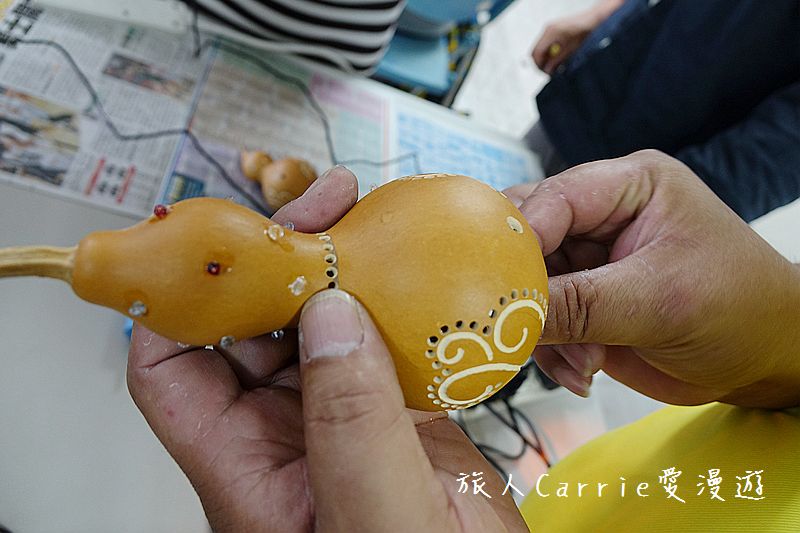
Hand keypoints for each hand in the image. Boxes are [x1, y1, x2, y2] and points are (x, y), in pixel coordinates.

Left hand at [128, 167, 525, 531]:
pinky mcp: (393, 409)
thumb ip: (352, 420)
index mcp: (249, 468)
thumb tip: (330, 315)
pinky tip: (415, 272)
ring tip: (366, 222)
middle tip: (324, 211)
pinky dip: (392, 300)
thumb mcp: (380, 516)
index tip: (222, 245)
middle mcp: (285, 435)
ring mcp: (340, 417)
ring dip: (337, 271)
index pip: (172, 370)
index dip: (181, 301)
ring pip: (316, 324)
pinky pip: (377, 339)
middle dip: (276, 261)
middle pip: (249, 327)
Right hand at [505, 151, 799, 407]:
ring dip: (544, 328)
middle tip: (519, 321)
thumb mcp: (661, 301)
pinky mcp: (583, 300)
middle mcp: (601, 215)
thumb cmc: (737, 309)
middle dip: (526, 285)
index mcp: (629, 185)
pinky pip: (540, 319)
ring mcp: (589, 260)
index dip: (520, 238)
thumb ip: (580, 306)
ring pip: (527, 283)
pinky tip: (584, 372)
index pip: (553, 198)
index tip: (497, 283)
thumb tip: (506, 314)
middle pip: (528, 235)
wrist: (761, 360)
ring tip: (583, 361)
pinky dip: (552, 351)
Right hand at [531, 0, 622, 73]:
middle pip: (536, 50)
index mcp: (551, 33)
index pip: (536, 53)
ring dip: (546, 57)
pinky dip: (550, 51)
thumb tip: (548, 71)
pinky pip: (547, 43)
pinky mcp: (554, 29)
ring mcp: (550, 28)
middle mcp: (548, 29)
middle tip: (550, 71)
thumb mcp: (570, 51)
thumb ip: (556, 61)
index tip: (546, 73)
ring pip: (541, 48)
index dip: (539, 65)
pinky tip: (559, 55)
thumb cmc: (585, 32)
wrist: (593, 20)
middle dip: (541, 62)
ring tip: (556, 64)